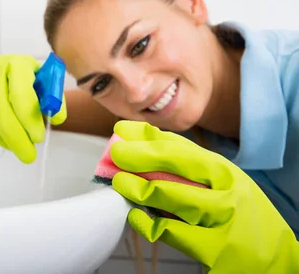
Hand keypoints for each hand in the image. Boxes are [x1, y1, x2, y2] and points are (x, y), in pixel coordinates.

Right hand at [0, 54, 66, 162]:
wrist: (7, 69)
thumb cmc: (30, 79)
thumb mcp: (47, 84)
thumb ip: (53, 100)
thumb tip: (55, 118)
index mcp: (16, 63)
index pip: (19, 93)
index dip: (28, 118)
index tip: (38, 138)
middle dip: (15, 135)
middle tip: (28, 155)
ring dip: (5, 137)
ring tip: (21, 147)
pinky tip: (7, 142)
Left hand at [109, 120, 298, 272]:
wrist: (274, 258)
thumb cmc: (238, 214)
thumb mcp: (219, 183)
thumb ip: (184, 166)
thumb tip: (139, 143)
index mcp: (224, 171)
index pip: (181, 147)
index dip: (147, 137)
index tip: (121, 131)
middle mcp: (226, 191)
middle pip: (180, 165)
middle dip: (143, 155)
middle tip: (116, 153)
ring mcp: (222, 220)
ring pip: (176, 198)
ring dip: (142, 189)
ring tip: (120, 183)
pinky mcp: (215, 250)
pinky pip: (174, 233)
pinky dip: (149, 223)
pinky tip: (134, 216)